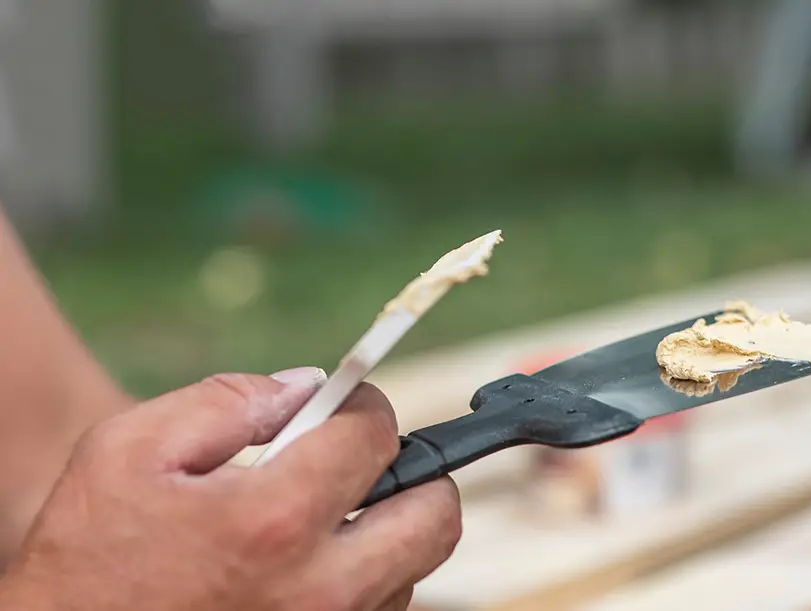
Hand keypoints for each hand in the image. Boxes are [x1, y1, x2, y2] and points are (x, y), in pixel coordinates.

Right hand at [0, 369, 461, 610]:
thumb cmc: (92, 557)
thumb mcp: (129, 451)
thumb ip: (227, 401)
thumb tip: (305, 387)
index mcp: (274, 519)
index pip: (376, 435)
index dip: (366, 404)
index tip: (348, 405)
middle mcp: (321, 587)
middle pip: (436, 513)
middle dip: (413, 471)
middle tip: (364, 461)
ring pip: (416, 563)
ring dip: (387, 526)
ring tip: (323, 518)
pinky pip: (386, 605)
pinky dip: (369, 574)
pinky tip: (312, 563)